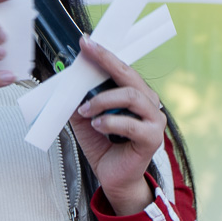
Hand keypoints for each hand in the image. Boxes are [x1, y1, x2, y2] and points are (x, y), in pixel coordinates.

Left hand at [71, 35, 166, 214]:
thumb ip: (81, 99)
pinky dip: (109, 122)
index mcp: (136, 94)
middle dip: (106, 62)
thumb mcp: (85, 118)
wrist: (115, 178)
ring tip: (86, 111)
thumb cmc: (105, 146)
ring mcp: (154, 120)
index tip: (86, 42)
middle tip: (86, 54)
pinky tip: (97, 126)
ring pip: (130, 96)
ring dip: (102, 101)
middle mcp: (149, 103)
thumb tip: (67, 80)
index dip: (105, 54)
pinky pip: (130, 124)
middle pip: (129, 75)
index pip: (122, 68)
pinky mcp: (153, 138)